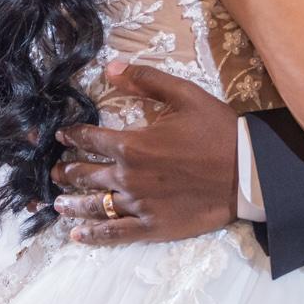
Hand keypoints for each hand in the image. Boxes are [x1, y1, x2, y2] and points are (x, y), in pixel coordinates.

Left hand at [53, 65, 238, 246]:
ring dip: (72, 203)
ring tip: (58, 203)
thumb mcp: (184, 95)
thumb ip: (145, 80)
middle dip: (67, 171)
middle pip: (86, 174)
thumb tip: (110, 68)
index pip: (90, 140)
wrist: (247, 172)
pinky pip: (114, 233)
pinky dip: (93, 235)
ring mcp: (138, 205)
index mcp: (132, 145)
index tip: (62, 136)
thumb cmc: (216, 131)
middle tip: (56, 172)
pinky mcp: (152, 227)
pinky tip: (77, 236)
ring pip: (95, 206)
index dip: (73, 136)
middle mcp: (128, 177)